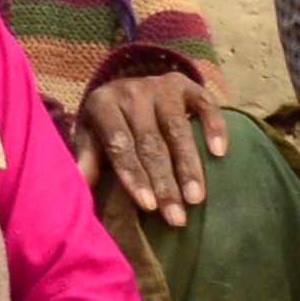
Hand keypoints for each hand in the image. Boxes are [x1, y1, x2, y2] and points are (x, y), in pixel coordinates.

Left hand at [78, 62, 226, 218]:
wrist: (125, 87)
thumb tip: (80, 189)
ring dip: (189, 165)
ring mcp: (160, 85)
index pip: (120, 144)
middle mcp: (132, 91)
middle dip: (164, 182)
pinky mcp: (185, 83)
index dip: (134, 175)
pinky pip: (205, 104)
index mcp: (103, 103)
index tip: (148, 207)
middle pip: (150, 141)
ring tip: (197, 199)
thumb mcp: (91, 137)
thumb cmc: (108, 124)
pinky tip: (220, 153)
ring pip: (178, 128)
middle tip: (176, 217)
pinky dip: (214, 127)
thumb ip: (88, 160)